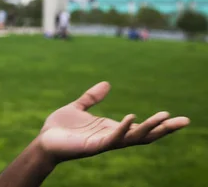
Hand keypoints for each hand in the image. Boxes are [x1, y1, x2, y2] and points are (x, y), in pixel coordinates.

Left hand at [37, 81, 189, 163]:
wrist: (43, 141)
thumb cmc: (60, 128)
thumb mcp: (78, 107)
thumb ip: (92, 97)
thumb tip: (107, 84)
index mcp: (111, 128)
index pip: (140, 127)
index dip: (158, 123)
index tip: (175, 116)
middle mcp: (111, 136)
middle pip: (144, 135)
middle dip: (164, 129)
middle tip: (185, 121)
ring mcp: (104, 142)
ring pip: (133, 138)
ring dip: (149, 129)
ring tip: (165, 118)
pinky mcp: (93, 146)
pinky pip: (112, 138)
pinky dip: (123, 128)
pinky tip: (132, 118)